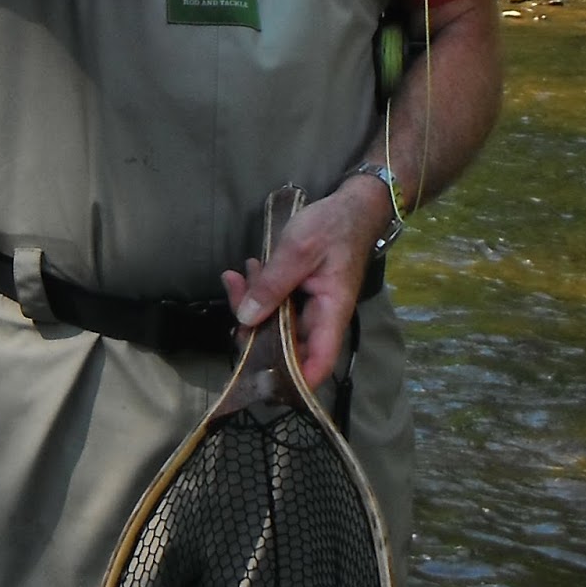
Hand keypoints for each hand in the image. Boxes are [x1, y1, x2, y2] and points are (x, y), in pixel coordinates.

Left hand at [220, 179, 387, 391]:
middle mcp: (321, 318)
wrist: (350, 204)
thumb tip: (245, 319)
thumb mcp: (299, 250)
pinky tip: (244, 271)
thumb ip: (272, 284)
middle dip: (256, 332)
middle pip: (287, 345)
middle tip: (235, 302)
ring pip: (275, 323)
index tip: (260, 381)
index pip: (318, 364)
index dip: (294, 382)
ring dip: (252, 305)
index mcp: (331, 313)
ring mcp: (309, 307)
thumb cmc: (332, 227)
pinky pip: (274, 304)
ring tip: (237, 277)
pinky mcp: (298, 294)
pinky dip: (257, 291)